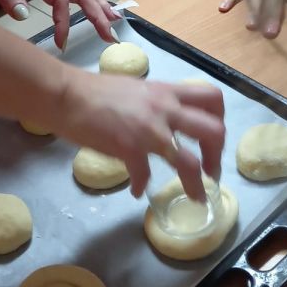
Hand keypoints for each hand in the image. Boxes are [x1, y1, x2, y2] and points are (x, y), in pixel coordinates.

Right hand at [60, 69, 224, 198]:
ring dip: (196, 184)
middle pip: (213, 130)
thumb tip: (162, 119)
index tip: (212, 139)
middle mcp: (164, 108)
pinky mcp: (129, 148)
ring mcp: (149, 130)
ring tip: (197, 196)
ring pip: (190, 162)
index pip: (212, 97)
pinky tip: (136, 190)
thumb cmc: (93, 90)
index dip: (220, 119)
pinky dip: (141, 185)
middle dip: (217, 155)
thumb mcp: (135, 89)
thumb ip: (154, 103)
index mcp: (166, 92)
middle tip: (210, 170)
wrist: (66, 95)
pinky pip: (145, 175)